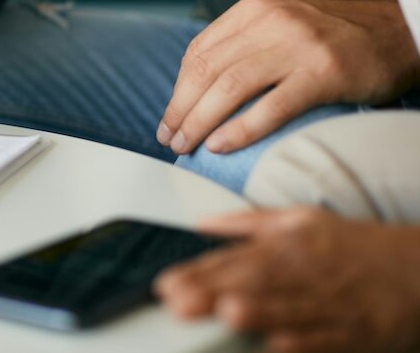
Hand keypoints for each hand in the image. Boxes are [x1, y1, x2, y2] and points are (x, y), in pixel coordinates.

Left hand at [156, 208, 419, 352]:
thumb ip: (246, 223)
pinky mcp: (355, 333)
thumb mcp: (299, 220)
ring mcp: (330, 303)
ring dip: (256, 312)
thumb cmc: (349, 246)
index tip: (166, 283)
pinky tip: (276, 346)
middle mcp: (305, 271)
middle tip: (177, 302)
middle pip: (253, 283)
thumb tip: (199, 224)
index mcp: (287, 244)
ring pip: (288, 309)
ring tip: (225, 312)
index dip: (199, 273)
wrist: (416, 269)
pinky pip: (324, 339)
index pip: (234, 259)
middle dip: (214, 292)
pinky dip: (302, 343)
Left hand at [157, 0, 419, 154]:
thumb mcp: (285, 19)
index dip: (178, 89)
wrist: (401, 30)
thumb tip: (199, 83)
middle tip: (170, 140)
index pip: (200, 51)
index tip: (170, 117)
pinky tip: (220, 147)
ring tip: (186, 147)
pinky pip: (270, 107)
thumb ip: (246, 40)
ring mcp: (298, 46)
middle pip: (207, 70)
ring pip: (229, 89)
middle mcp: (272, 21)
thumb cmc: (338, 34)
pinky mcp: (324, 74)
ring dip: (199, 123)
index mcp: (255, 8)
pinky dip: (240, 130)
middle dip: (180, 110)